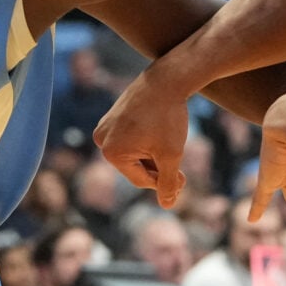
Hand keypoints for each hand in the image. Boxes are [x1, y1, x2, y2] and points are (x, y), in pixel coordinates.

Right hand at [95, 73, 194, 207]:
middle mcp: (102, 140)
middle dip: (158, 169)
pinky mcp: (111, 117)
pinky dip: (146, 141)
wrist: (167, 79)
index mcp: (112, 153)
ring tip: (170, 145)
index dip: (164, 182)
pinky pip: (129, 139)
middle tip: (181, 171)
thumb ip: (167, 183)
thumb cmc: (168, 117)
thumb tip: (167, 205)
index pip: (140, 180)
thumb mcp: (171, 155)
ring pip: (133, 154)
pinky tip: (161, 132)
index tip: (183, 179)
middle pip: (134, 168)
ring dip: (152, 156)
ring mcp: (105, 127)